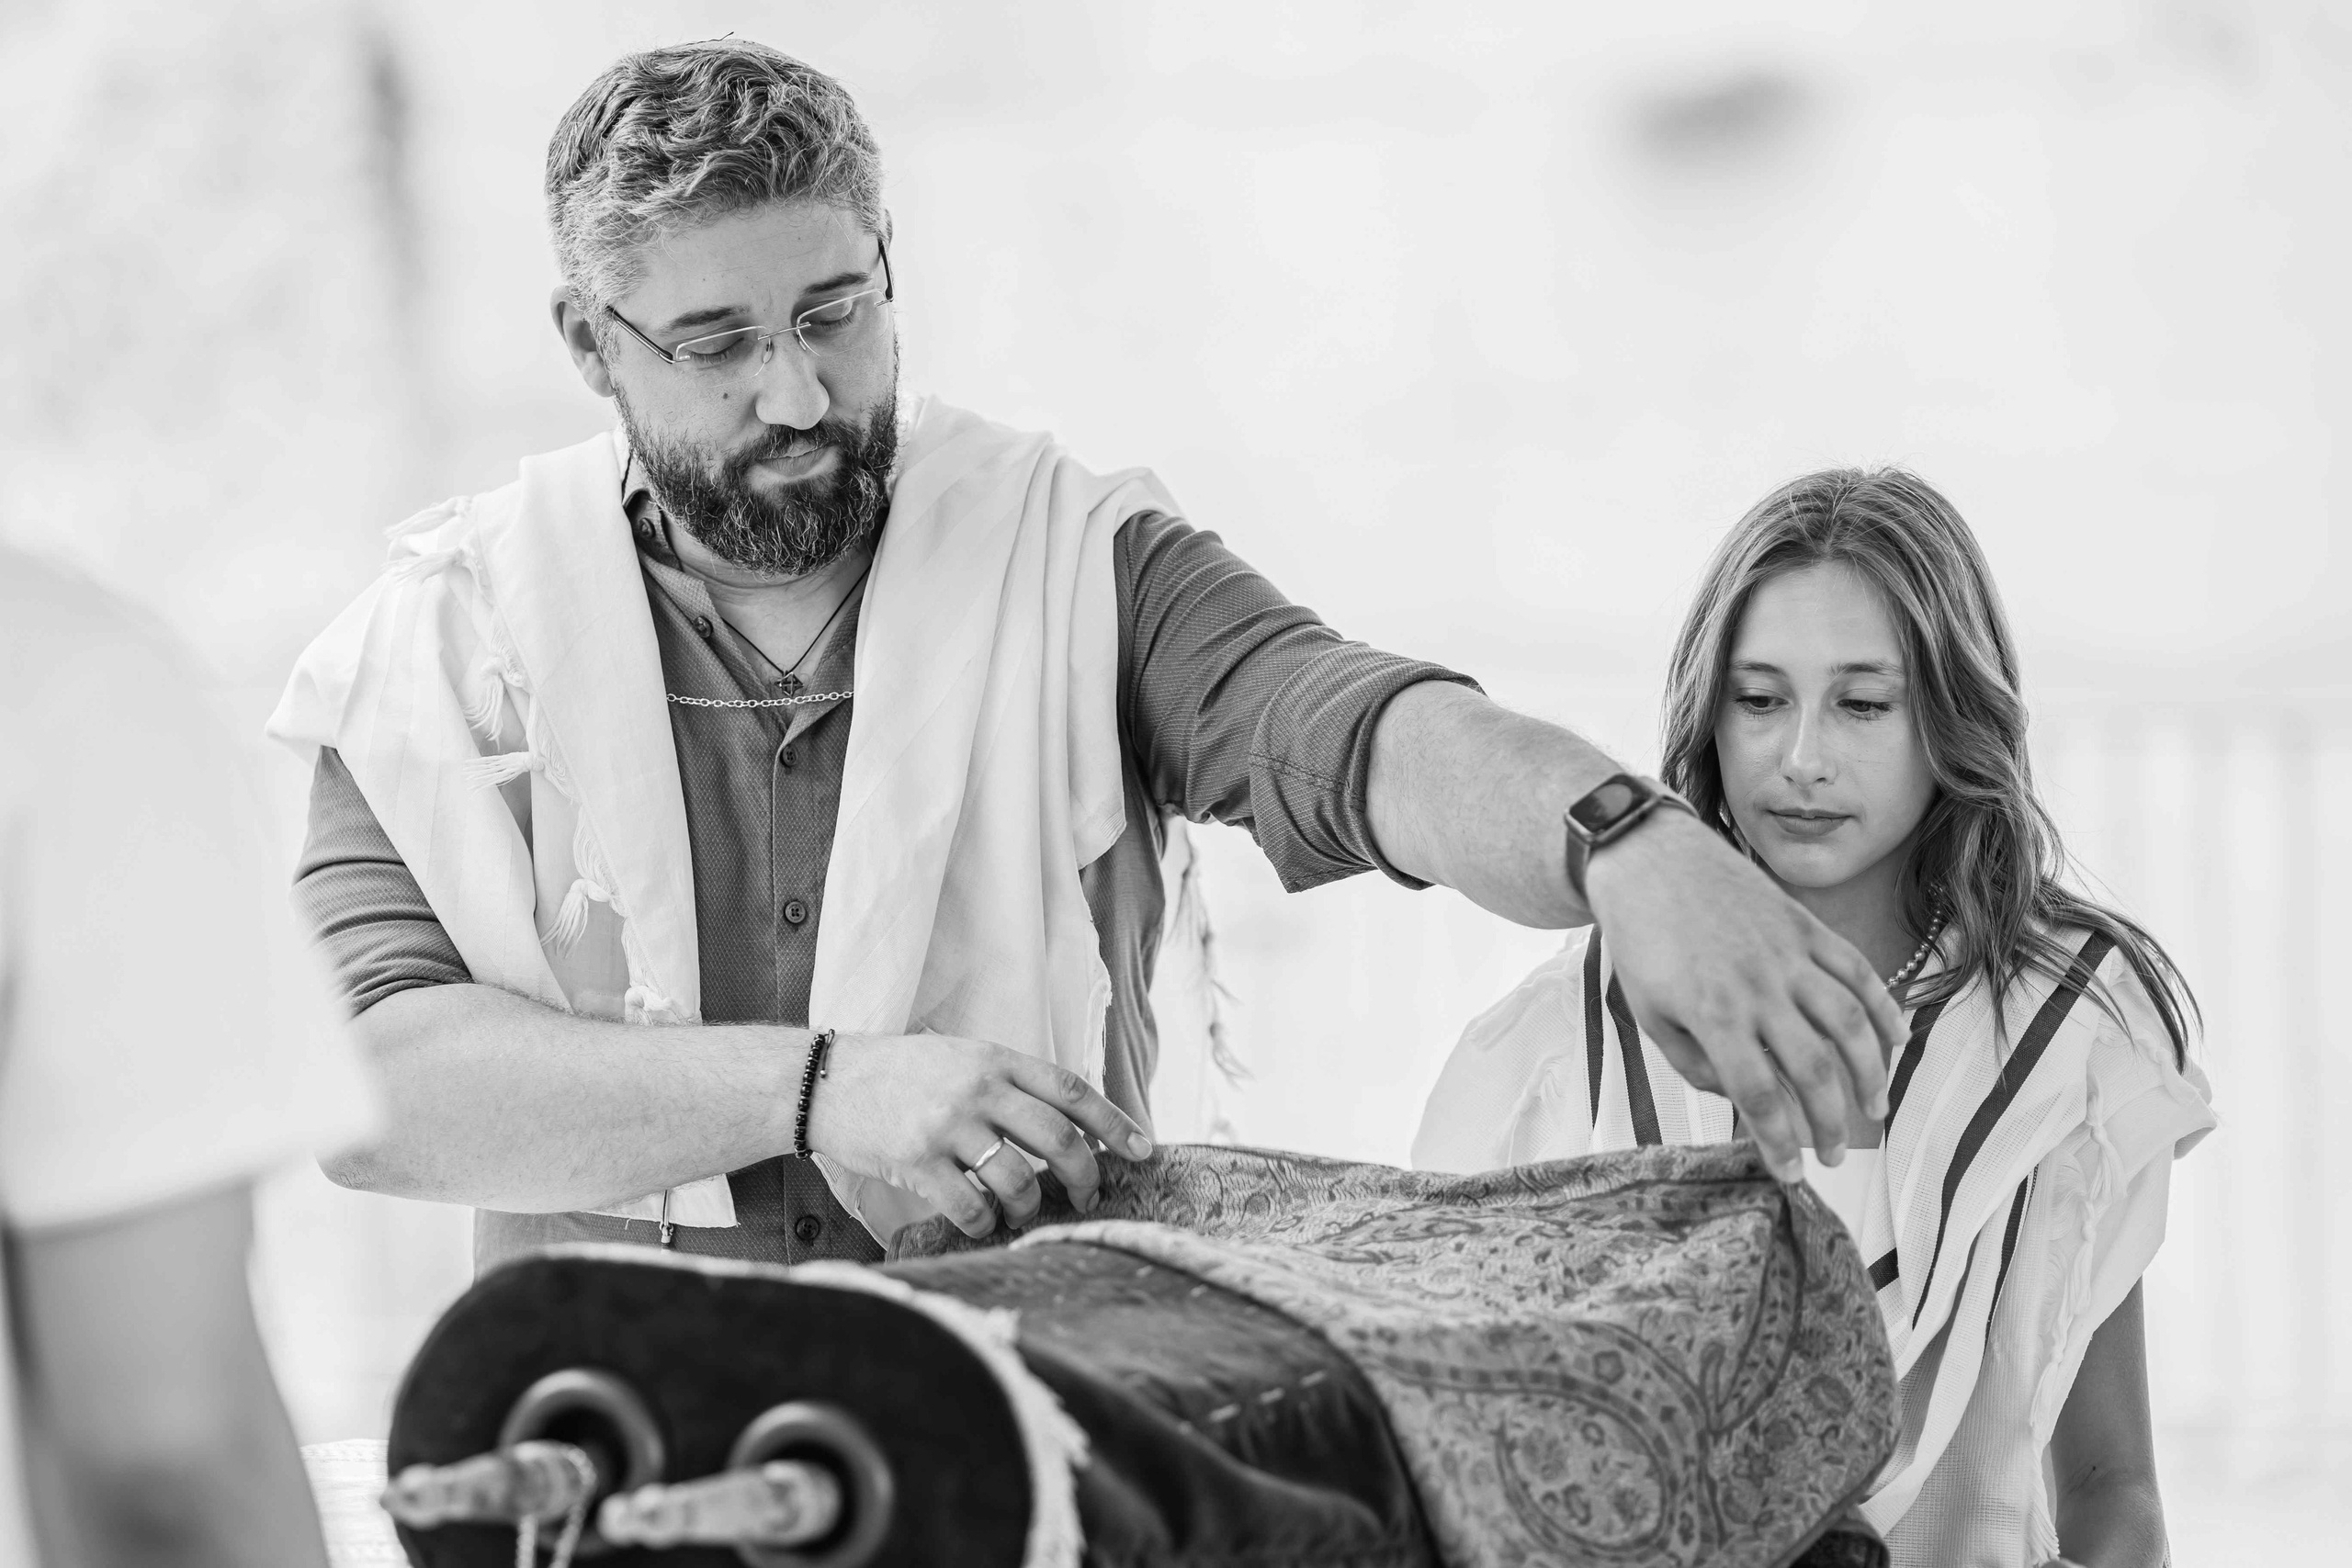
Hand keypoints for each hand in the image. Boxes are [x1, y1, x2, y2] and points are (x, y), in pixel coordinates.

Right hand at [805, 1032, 1153, 1237]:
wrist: (825, 1082)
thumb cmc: (899, 1074)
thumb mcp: (960, 1058)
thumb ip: (1007, 1083)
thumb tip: (1068, 1124)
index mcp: (994, 1058)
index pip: (1071, 1090)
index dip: (1115, 1122)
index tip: (1143, 1148)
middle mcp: (977, 1087)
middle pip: (1058, 1137)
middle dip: (1086, 1175)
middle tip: (1089, 1197)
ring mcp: (946, 1124)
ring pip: (1019, 1179)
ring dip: (1032, 1206)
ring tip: (1024, 1212)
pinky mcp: (916, 1161)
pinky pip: (971, 1206)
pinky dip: (986, 1222)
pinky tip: (983, 1220)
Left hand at [1583, 809, 1903, 1180]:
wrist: (1649, 861)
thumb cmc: (1643, 944)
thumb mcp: (1651, 1014)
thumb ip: (1695, 1063)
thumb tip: (1745, 1097)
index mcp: (1713, 1014)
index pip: (1759, 1094)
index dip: (1779, 1142)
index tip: (1791, 1175)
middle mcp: (1758, 986)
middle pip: (1813, 1069)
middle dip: (1829, 1122)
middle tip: (1834, 1155)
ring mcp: (1788, 954)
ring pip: (1848, 1023)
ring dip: (1870, 1073)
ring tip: (1874, 1110)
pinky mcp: (1804, 926)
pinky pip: (1857, 971)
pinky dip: (1883, 1007)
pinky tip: (1898, 1042)